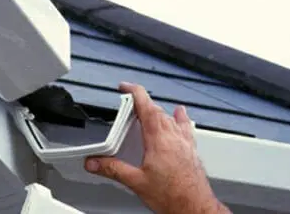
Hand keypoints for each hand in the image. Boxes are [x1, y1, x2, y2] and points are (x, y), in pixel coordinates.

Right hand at [84, 83, 228, 213]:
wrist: (195, 207)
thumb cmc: (172, 196)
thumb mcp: (136, 182)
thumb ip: (113, 169)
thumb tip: (94, 162)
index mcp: (158, 138)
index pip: (146, 105)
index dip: (134, 92)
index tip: (124, 87)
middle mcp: (173, 136)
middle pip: (157, 110)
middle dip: (142, 103)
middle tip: (129, 105)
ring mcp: (184, 142)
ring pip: (170, 118)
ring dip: (157, 111)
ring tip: (148, 111)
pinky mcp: (191, 149)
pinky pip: (185, 127)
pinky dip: (179, 118)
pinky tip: (180, 115)